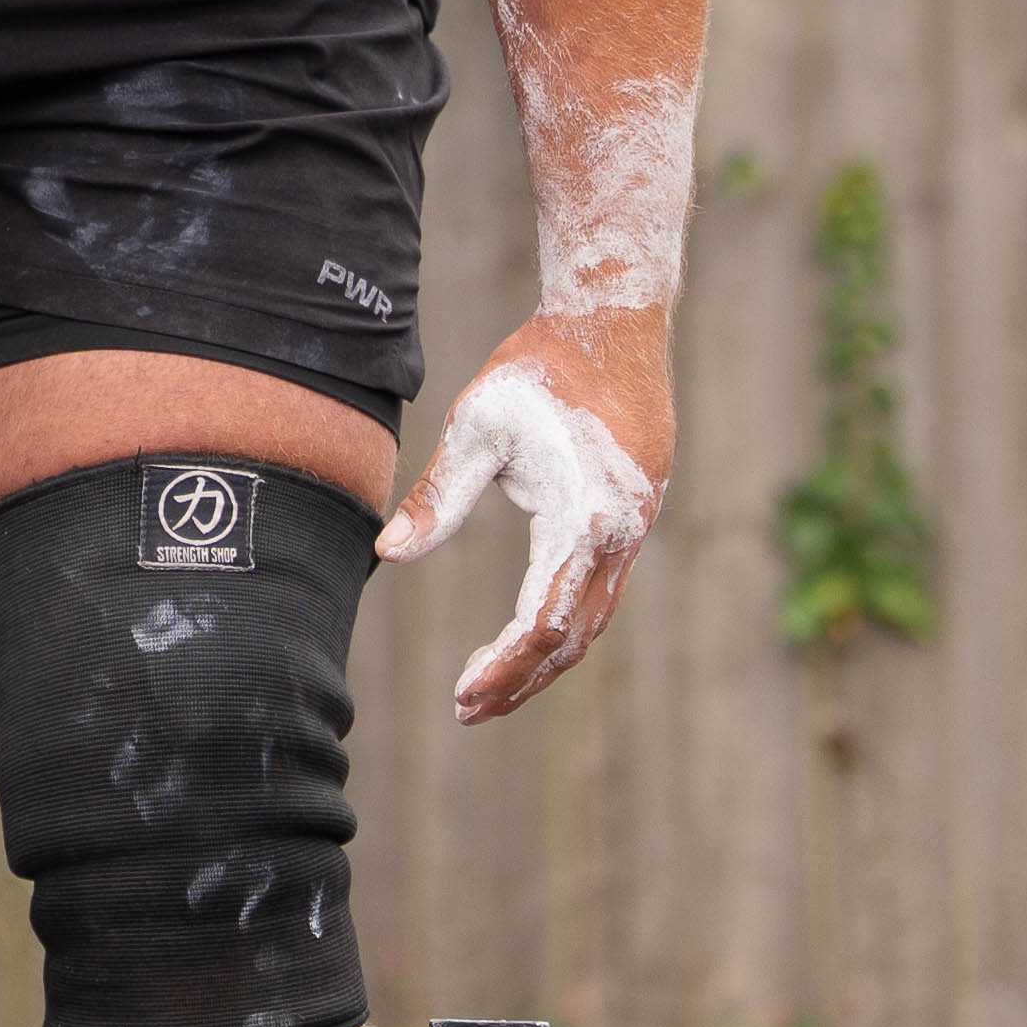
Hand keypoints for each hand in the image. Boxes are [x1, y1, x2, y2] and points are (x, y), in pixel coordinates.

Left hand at [375, 311, 670, 722]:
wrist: (614, 318)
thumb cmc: (539, 368)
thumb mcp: (477, 426)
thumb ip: (438, 497)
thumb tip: (387, 552)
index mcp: (584, 518)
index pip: (542, 621)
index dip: (503, 667)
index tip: (462, 696)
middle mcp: (622, 532)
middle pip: (572, 635)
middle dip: (522, 679)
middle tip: (468, 709)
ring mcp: (638, 522)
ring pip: (594, 616)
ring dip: (545, 656)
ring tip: (495, 683)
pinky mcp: (638, 508)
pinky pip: (605, 585)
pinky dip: (568, 619)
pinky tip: (531, 628)